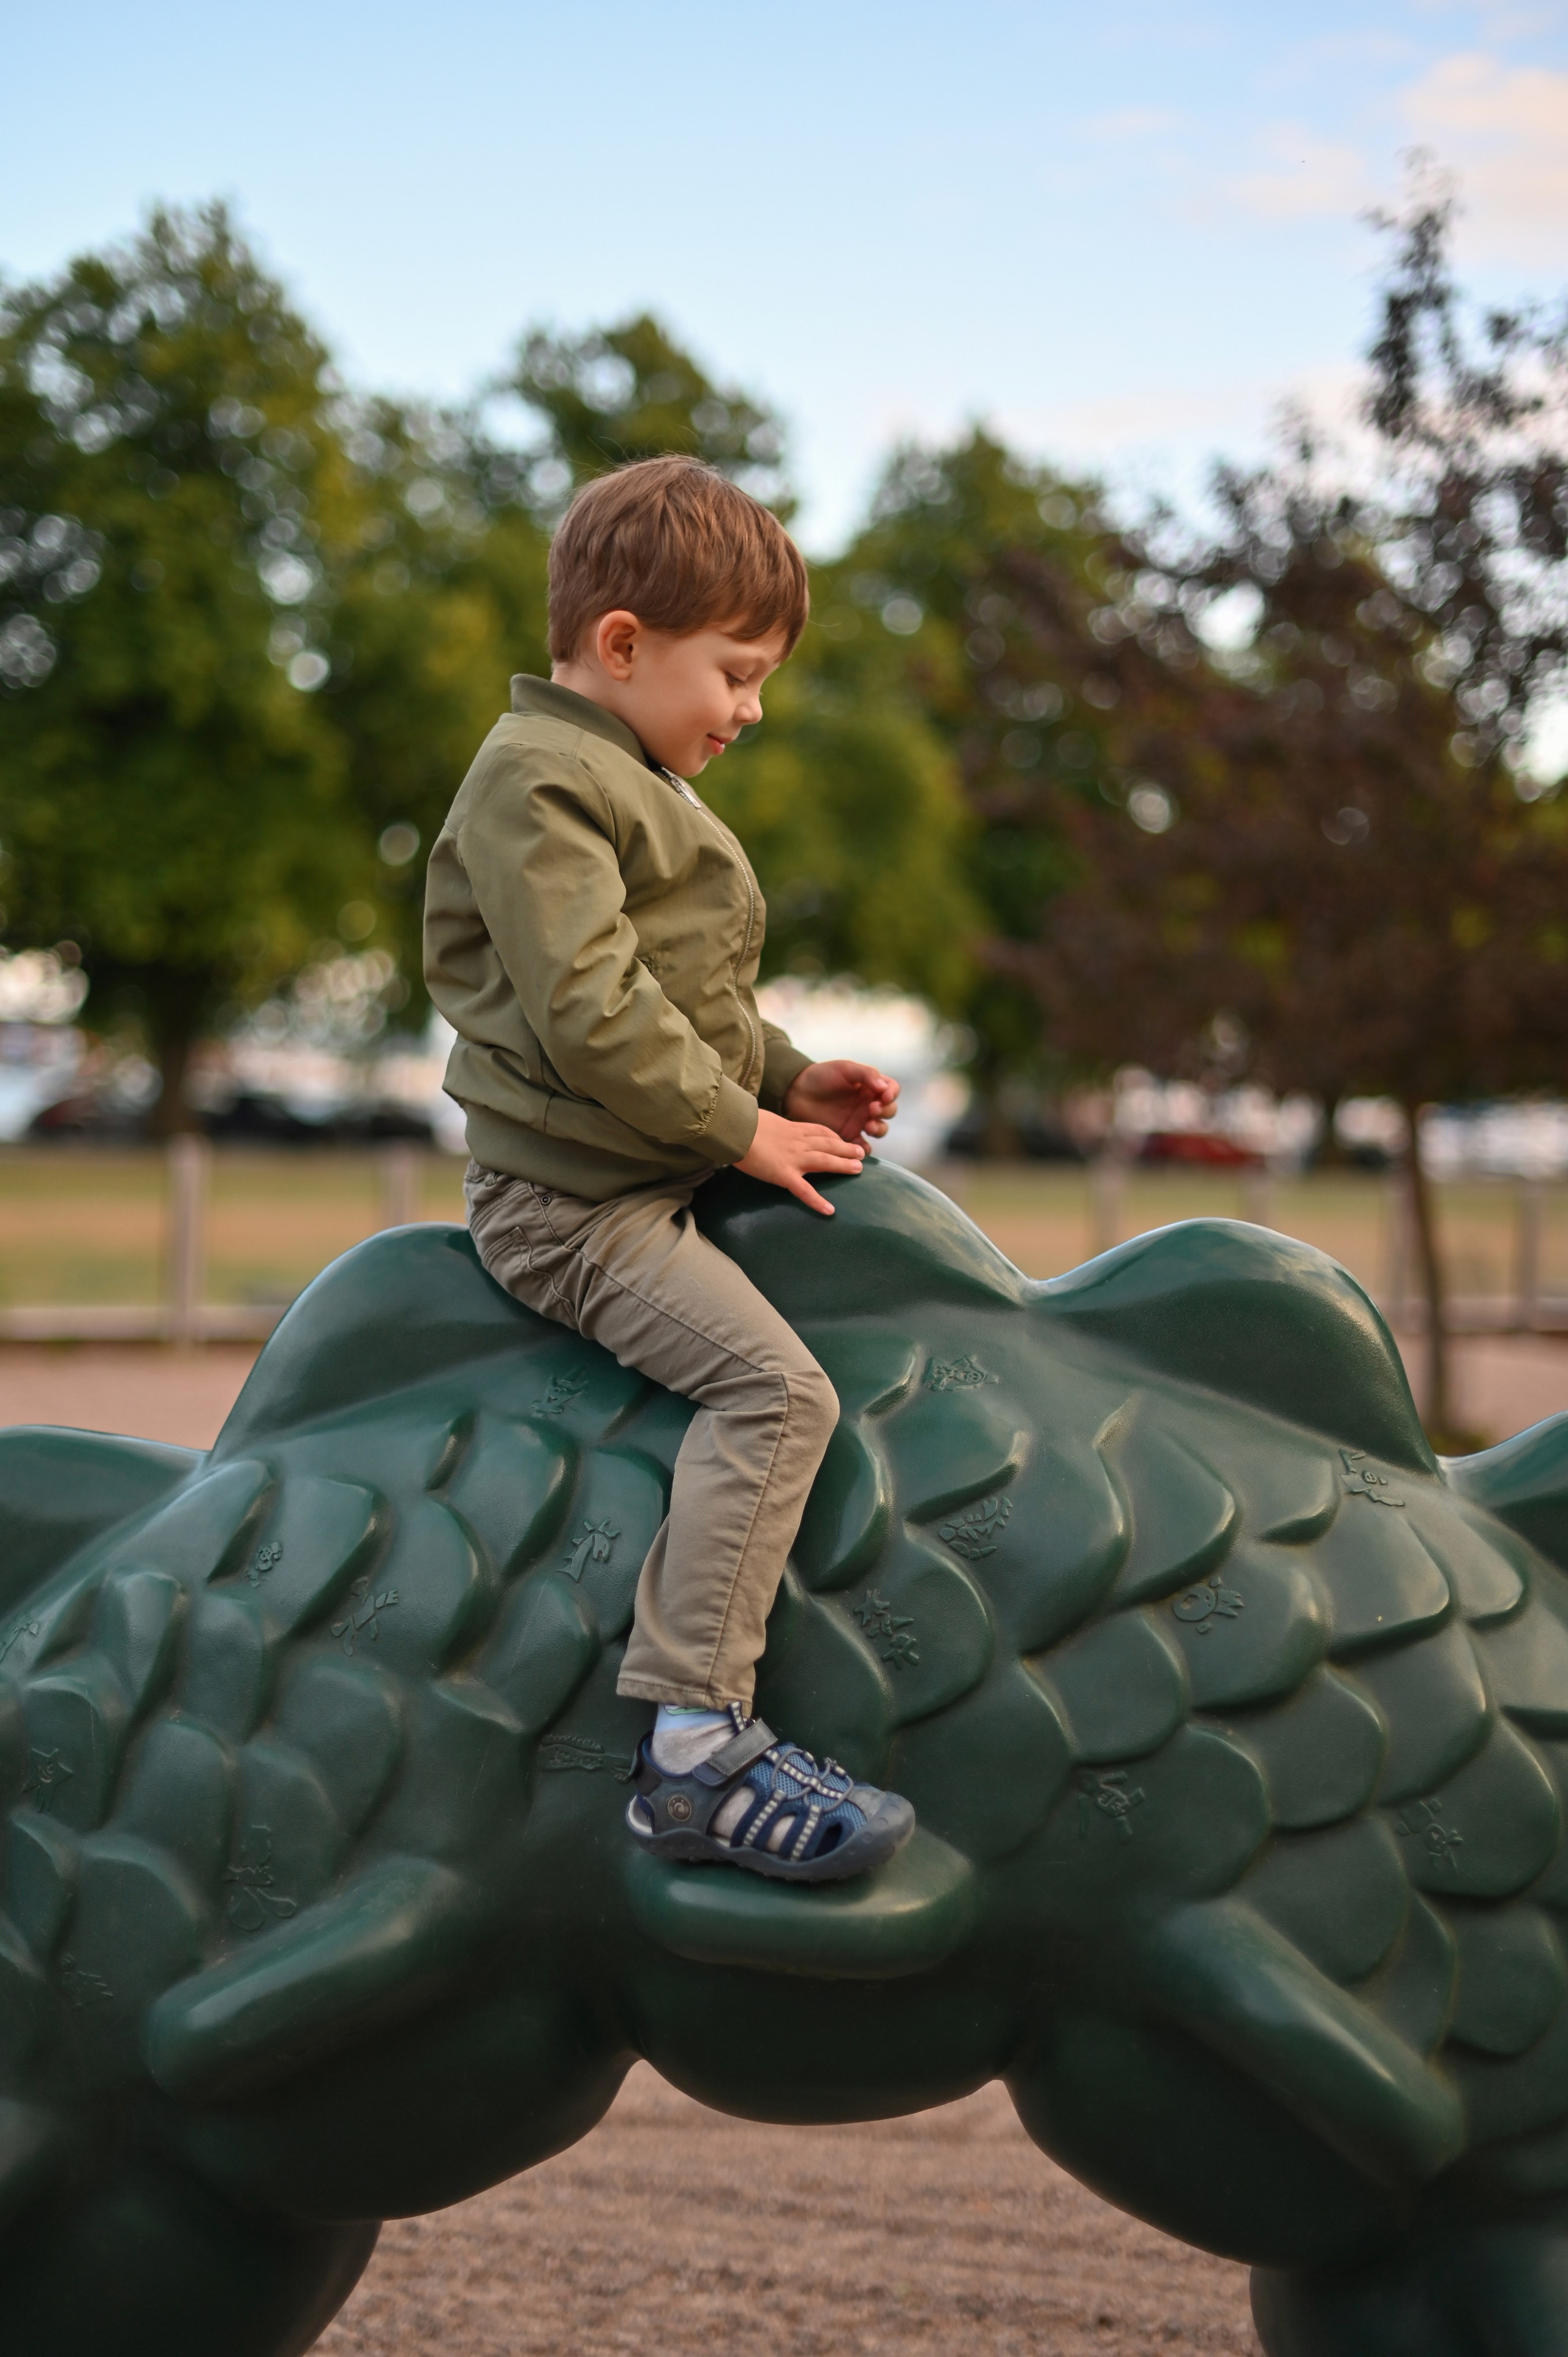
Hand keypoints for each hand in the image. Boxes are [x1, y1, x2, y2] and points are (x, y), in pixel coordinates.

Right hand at [737, 1107, 865, 1215]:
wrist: (735, 1129)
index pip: (819, 1131)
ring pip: (825, 1161)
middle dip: (846, 1149)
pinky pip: (804, 1190)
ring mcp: (793, 1159)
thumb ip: (771, 1128)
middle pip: (828, 1144)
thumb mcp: (762, 1120)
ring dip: (843, 1165)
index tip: (842, 1140)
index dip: (834, 1136)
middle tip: (861, 1154)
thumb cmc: (742, 1123)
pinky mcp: (784, 1175)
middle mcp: (798, 1142)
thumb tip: (767, 1130)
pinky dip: (818, 1201)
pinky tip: (829, 1211)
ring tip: (858, 1169)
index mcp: (792, 1128)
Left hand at [783, 1059, 899, 1144]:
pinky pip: (862, 1146)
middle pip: (889, 1111)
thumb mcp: (845, 1069)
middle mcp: (868, 1104)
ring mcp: (859, 1121)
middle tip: (872, 1110)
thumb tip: (885, 1088)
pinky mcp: (848, 1136)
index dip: (892, 1094)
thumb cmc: (822, 1076)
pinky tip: (862, 1148)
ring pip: (880, 1129)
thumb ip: (866, 1074)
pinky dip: (865, 1149)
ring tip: (868, 1126)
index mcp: (871, 1086)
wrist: (797, 1092)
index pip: (892, 1090)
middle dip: (886, 1111)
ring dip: (879, 1129)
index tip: (884, 1096)